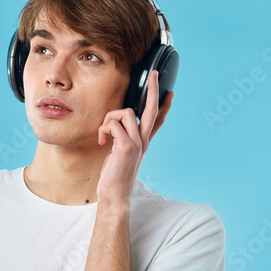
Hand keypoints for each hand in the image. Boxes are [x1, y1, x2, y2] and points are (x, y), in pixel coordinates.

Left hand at [96, 70, 173, 206]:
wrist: (114, 196)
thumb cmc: (114, 176)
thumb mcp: (120, 154)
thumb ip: (122, 140)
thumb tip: (114, 126)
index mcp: (143, 142)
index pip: (158, 120)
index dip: (165, 105)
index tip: (170, 92)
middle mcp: (143, 141)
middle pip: (152, 110)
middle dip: (153, 89)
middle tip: (153, 74)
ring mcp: (137, 143)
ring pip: (126, 112)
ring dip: (109, 119)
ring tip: (103, 135)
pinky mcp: (126, 146)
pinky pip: (113, 124)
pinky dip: (103, 129)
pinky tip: (100, 141)